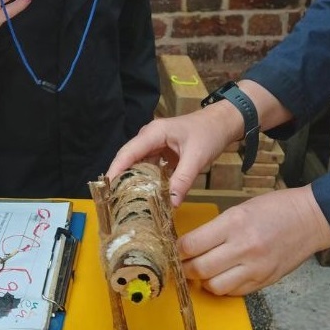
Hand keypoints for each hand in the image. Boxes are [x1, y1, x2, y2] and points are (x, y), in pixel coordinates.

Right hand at [106, 106, 242, 205]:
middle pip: (128, 160)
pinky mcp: (160, 153)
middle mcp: (149, 138)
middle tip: (114, 202)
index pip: (128, 153)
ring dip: (133, 182)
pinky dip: (146, 181)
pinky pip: (148, 169)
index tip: (107, 189)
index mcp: (153, 133)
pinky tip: (145, 196)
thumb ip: (182, 181)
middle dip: (120, 180)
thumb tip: (171, 205)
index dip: (115, 170)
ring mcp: (154, 145)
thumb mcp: (197, 158)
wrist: (222, 124)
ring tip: (126, 203)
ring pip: (138, 166)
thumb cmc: (209, 134)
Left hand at [177, 186, 329, 295]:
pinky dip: (223, 287)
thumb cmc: (275, 208)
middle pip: (199, 269)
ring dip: (204, 281)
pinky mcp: (264, 281)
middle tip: (183, 264)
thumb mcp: (240, 209)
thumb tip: (190, 246)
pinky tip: (223, 276)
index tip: (174, 250)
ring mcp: (255, 268)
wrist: (311, 219)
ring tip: (204, 272)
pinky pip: (233, 292)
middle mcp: (243, 248)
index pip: (192, 245)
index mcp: (234, 223)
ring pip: (214, 286)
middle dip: (185, 268)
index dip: (177, 250)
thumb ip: (216, 229)